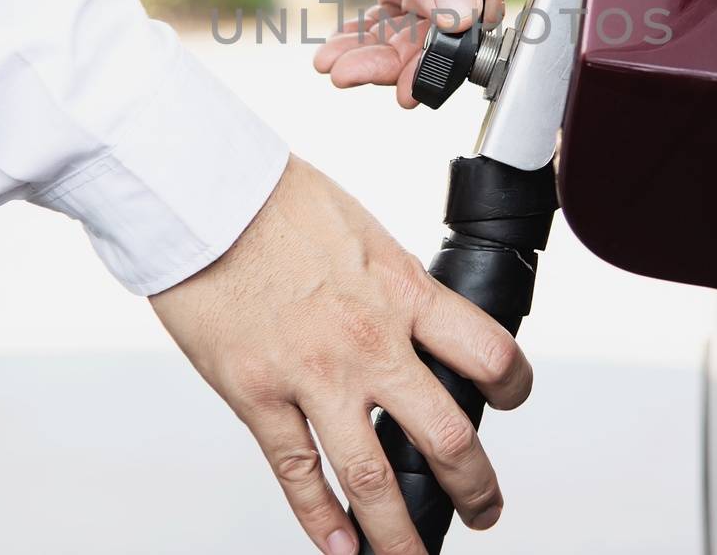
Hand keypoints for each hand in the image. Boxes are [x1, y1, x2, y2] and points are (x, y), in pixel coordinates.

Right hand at [151, 156, 531, 553]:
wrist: (204, 196)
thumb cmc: (276, 201)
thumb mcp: (363, 231)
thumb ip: (393, 284)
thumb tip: (413, 315)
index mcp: (403, 292)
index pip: (488, 353)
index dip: (513, 386)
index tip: (510, 398)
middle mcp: (369, 343)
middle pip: (448, 437)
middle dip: (475, 487)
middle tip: (485, 507)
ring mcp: (314, 376)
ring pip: (375, 479)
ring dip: (401, 532)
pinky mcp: (257, 396)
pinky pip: (297, 474)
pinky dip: (321, 521)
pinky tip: (340, 547)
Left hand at [247, 0, 504, 106]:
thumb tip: (464, 14)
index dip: (445, 43)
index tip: (406, 82)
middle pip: (448, 13)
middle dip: (401, 51)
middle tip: (352, 76)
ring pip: (421, 16)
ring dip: (380, 46)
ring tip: (334, 65)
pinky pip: (398, 2)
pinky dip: (371, 27)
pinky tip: (340, 45)